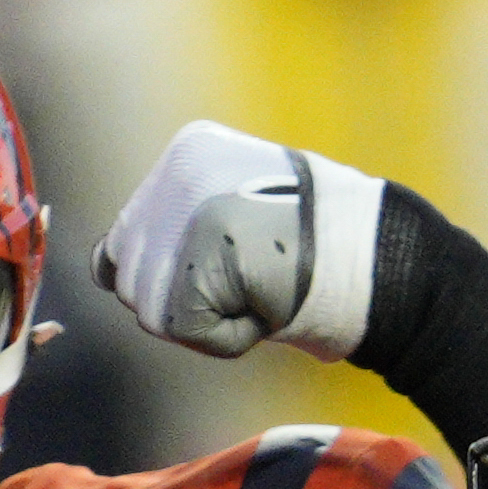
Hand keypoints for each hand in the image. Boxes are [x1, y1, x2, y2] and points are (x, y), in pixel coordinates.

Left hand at [96, 120, 384, 363]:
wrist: (382, 261)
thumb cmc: (329, 250)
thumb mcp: (247, 213)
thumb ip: (184, 225)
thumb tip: (105, 267)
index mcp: (190, 150)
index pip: (135, 233)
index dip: (183, 273)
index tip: (244, 265)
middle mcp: (177, 170)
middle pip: (129, 271)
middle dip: (184, 297)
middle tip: (252, 283)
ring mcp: (182, 211)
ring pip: (151, 307)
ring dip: (207, 320)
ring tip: (262, 291)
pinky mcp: (193, 258)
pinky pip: (184, 330)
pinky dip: (225, 338)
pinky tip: (265, 307)